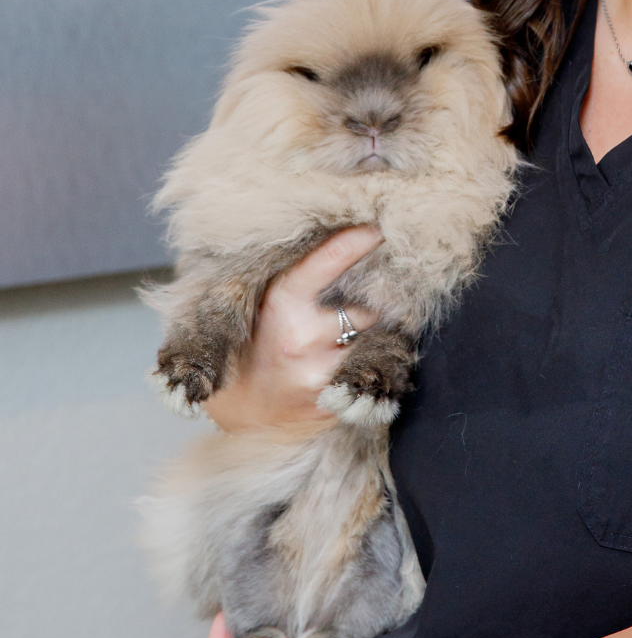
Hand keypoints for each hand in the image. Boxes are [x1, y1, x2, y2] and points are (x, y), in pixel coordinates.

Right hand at [204, 227, 382, 431]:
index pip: (327, 262)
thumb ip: (302, 274)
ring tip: (347, 341)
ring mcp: (320, 372)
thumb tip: (349, 236)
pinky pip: (372, 369)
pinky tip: (349, 362)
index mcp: (281, 303)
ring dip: (370, 338)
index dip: (355, 242)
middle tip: (356, 308)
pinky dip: (370, 361)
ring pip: (375, 340)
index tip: (377, 229)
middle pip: (365, 308)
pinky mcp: (334, 399)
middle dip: (366, 308)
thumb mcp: (269, 300)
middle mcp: (302, 337)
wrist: (248, 407)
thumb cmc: (260, 342)